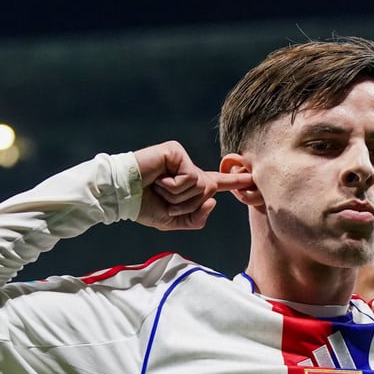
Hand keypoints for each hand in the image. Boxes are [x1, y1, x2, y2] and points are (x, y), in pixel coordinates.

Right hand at [133, 140, 253, 230]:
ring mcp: (183, 159)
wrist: (122, 195)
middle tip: (163, 197)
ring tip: (158, 187)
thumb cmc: (143, 206)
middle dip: (186, 204)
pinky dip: (173, 186)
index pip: (216, 184)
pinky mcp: (175, 152)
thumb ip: (196, 218)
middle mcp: (189, 170)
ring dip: (178, 196)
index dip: (234, 182)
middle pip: (208, 192)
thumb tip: (213, 200)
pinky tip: (158, 180)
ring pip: (200, 186)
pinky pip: (189, 177)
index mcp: (189, 186)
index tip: (251, 179)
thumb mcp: (172, 221)